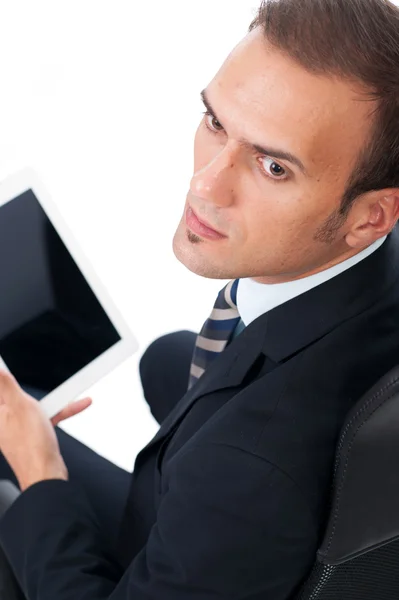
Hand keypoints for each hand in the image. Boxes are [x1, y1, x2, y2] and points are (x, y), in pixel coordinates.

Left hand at [0, 370, 91, 490]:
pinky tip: (77, 405)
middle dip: (24, 388)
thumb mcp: (20, 405)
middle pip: (11, 395)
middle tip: (32, 386)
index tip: (7, 367)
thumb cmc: (32, 446)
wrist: (46, 474)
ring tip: (64, 395)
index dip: (4, 378)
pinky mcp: (30, 435)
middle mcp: (2, 421)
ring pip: (30, 405)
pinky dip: (57, 411)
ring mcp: (16, 428)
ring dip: (48, 399)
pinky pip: (42, 416)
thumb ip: (6, 386)